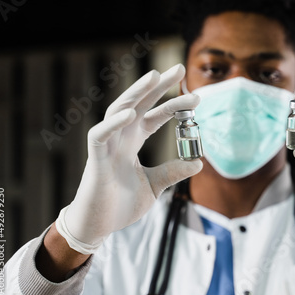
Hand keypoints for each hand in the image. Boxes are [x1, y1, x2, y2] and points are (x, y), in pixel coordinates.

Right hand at [55, 64, 202, 253]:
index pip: (154, 115)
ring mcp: (107, 145)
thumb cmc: (121, 204)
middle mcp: (121, 138)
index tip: (196, 97)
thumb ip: (173, 172)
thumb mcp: (156, 185)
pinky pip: (100, 135)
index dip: (173, 105)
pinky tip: (130, 114)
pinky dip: (113, 123)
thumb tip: (199, 163)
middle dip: (157, 85)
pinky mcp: (95, 158)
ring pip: (119, 110)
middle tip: (179, 68)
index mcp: (133, 142)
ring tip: (154, 77)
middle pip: (139, 104)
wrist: (99, 226)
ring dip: (135, 92)